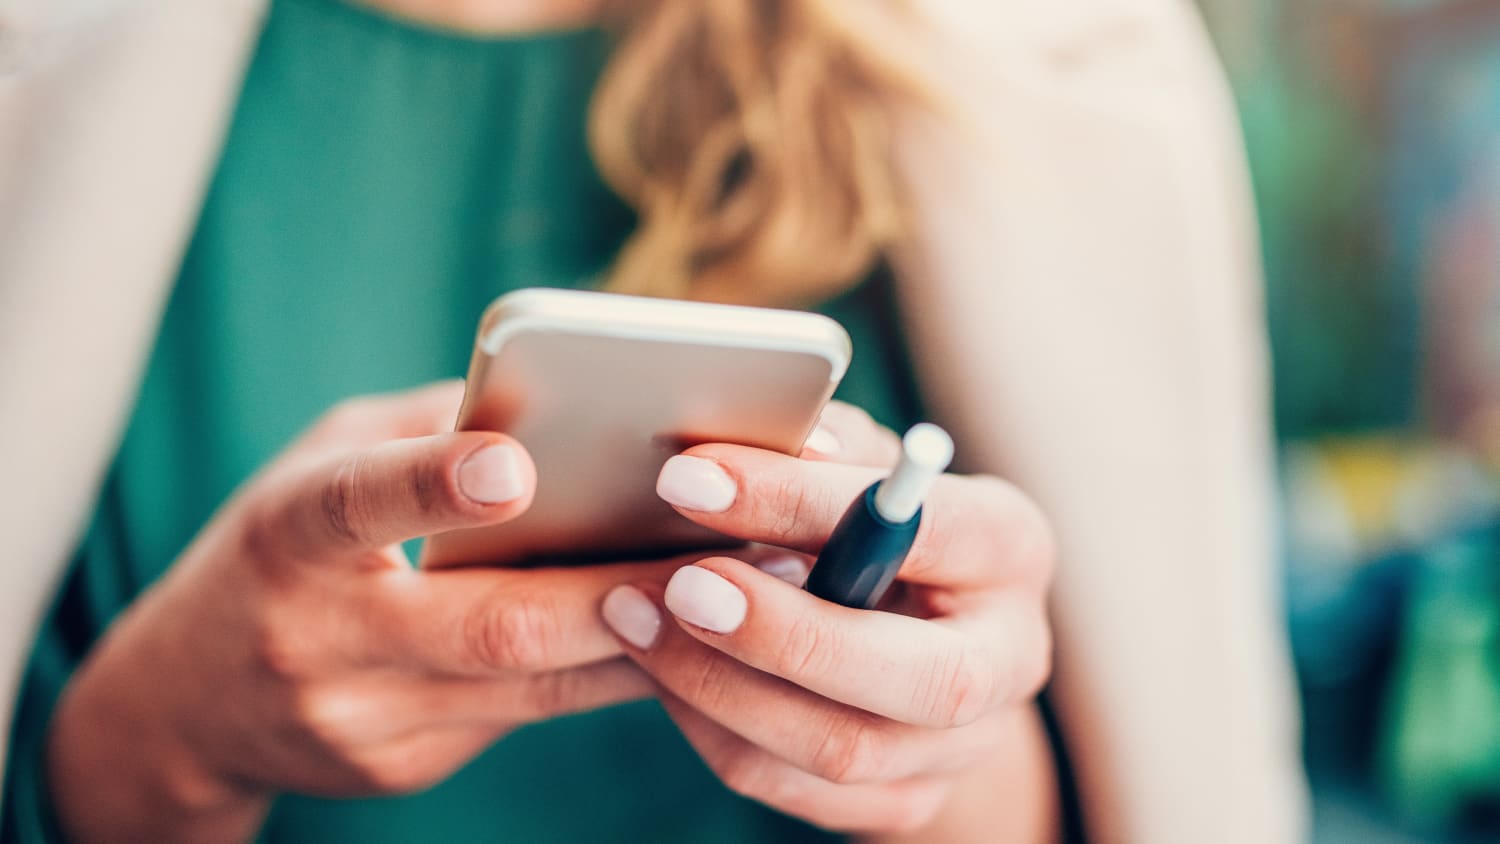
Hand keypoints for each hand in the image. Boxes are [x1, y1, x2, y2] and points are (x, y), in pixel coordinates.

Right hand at [47, 383, 681, 843]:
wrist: (186, 705)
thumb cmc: (276, 549)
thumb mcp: (317, 465)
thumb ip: (425, 429)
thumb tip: (562, 398)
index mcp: (285, 536)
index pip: (353, 503)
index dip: (433, 486)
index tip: (518, 466)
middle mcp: (319, 636)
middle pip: (491, 624)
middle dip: (619, 591)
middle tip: (725, 552)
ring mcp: (364, 720)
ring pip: (533, 684)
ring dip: (646, 638)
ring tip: (744, 592)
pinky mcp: (406, 766)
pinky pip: (529, 715)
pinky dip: (607, 672)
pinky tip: (679, 637)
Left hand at [601, 405, 1055, 834]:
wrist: (927, 639)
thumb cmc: (881, 527)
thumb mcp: (869, 468)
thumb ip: (831, 451)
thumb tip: (782, 435)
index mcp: (1010, 548)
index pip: (923, 528)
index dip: (804, 504)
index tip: (691, 480)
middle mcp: (1011, 657)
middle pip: (920, 678)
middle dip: (784, 635)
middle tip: (680, 584)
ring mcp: (965, 747)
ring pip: (844, 747)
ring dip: (723, 686)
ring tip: (636, 617)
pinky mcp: (906, 803)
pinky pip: (793, 787)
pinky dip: (713, 730)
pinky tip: (661, 669)